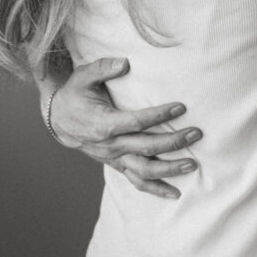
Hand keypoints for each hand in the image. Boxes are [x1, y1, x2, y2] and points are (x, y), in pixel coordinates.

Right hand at [47, 57, 201, 198]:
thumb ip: (103, 67)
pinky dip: (156, 189)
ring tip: (193, 164)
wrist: (59, 119)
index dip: (159, 115)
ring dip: (170, 169)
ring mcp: (114, 157)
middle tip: (196, 133)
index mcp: (104, 123)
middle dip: (173, 142)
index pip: (136, 122)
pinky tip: (175, 193)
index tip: (180, 107)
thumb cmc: (75, 94)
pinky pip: (137, 181)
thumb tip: (125, 63)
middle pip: (146, 147)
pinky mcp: (117, 164)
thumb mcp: (83, 75)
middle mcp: (111, 145)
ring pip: (144, 170)